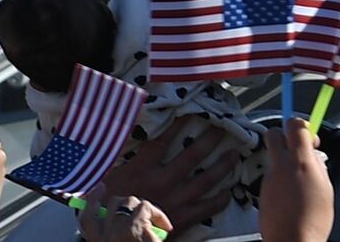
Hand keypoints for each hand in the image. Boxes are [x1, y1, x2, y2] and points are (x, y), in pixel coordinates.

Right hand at [77, 189, 173, 241]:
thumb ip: (117, 235)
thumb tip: (124, 217)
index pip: (86, 219)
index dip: (91, 201)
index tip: (99, 189)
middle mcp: (103, 239)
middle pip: (112, 204)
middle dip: (130, 202)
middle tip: (144, 209)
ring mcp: (117, 232)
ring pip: (130, 201)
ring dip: (146, 208)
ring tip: (156, 223)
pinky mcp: (134, 228)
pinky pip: (145, 207)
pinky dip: (158, 215)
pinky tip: (166, 226)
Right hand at [103, 123, 240, 231]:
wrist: (112, 238)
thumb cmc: (105, 208)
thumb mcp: (105, 178)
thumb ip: (115, 157)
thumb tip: (120, 132)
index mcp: (140, 170)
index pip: (162, 140)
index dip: (178, 124)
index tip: (192, 110)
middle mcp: (161, 183)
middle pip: (191, 156)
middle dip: (209, 140)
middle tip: (224, 127)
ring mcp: (173, 202)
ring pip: (204, 180)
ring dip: (222, 166)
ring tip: (235, 154)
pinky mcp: (180, 220)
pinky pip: (205, 209)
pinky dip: (219, 201)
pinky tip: (228, 193)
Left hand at [258, 119, 333, 241]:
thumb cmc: (313, 221)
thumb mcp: (326, 188)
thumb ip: (319, 167)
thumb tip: (315, 158)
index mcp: (300, 161)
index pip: (295, 124)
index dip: (302, 124)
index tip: (309, 133)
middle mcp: (281, 166)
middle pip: (275, 133)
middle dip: (285, 135)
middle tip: (298, 147)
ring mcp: (269, 178)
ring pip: (274, 157)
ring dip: (284, 162)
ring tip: (299, 181)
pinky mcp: (263, 191)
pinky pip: (272, 176)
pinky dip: (280, 180)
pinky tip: (291, 195)